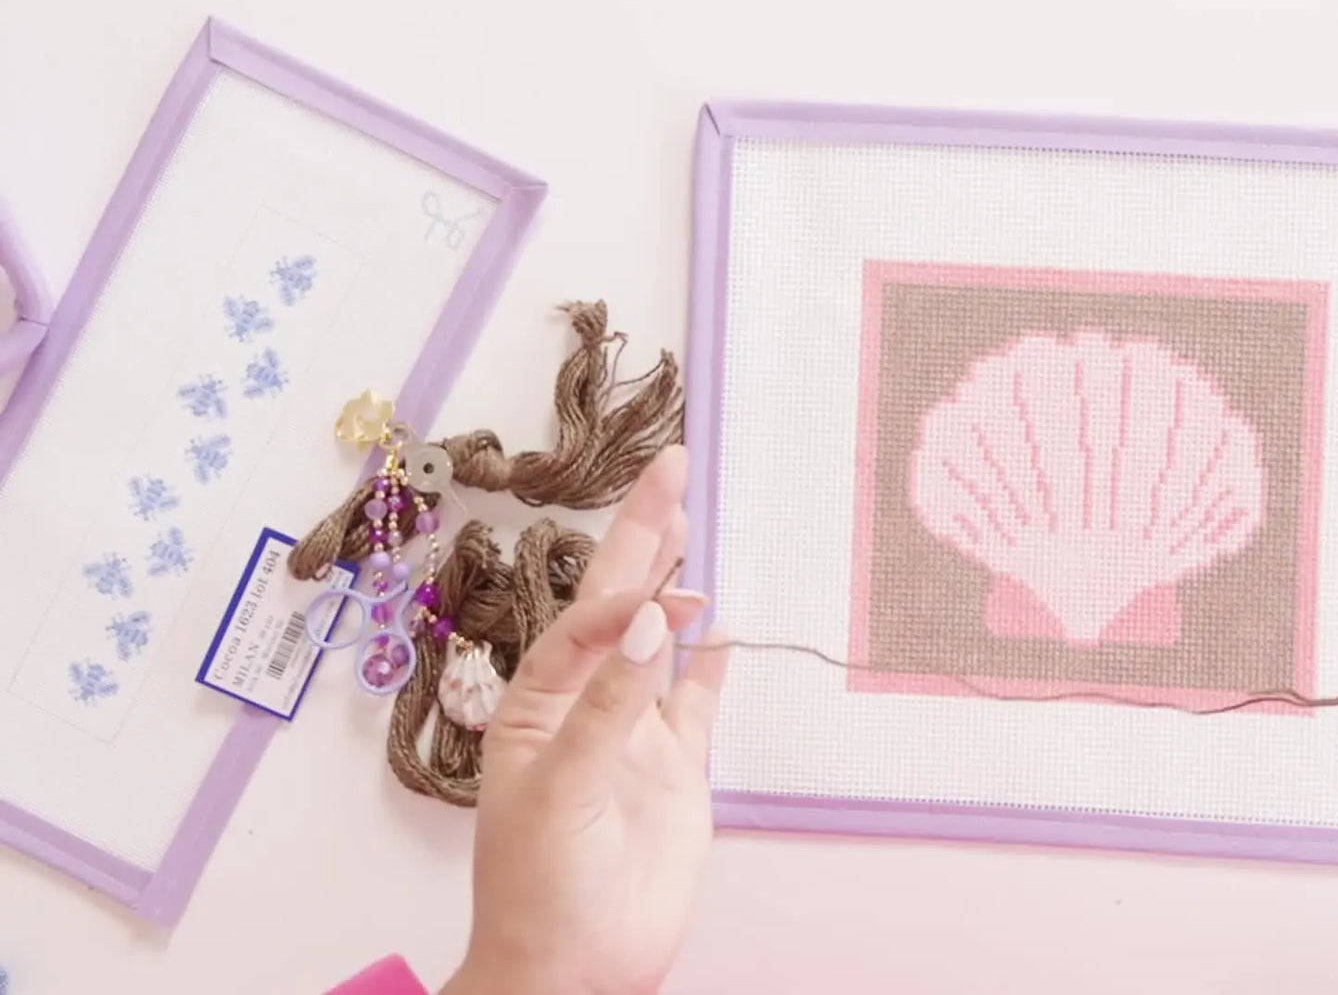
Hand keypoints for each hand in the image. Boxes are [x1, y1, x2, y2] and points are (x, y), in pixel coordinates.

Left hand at [442, 446, 728, 994]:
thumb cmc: (539, 887)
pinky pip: (699, 699)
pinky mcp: (678, 769)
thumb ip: (611, 704)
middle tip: (672, 468)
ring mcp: (636, 734)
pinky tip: (725, 621)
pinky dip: (714, 661)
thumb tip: (655, 620)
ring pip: (664, 641)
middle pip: (622, 604)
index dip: (619, 594)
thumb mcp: (563, 790)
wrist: (578, 972)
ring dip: (680, 584)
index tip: (657, 582)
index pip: (582, 625)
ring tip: (696, 520)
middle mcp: (588, 705)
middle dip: (644, 536)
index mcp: (537, 704)